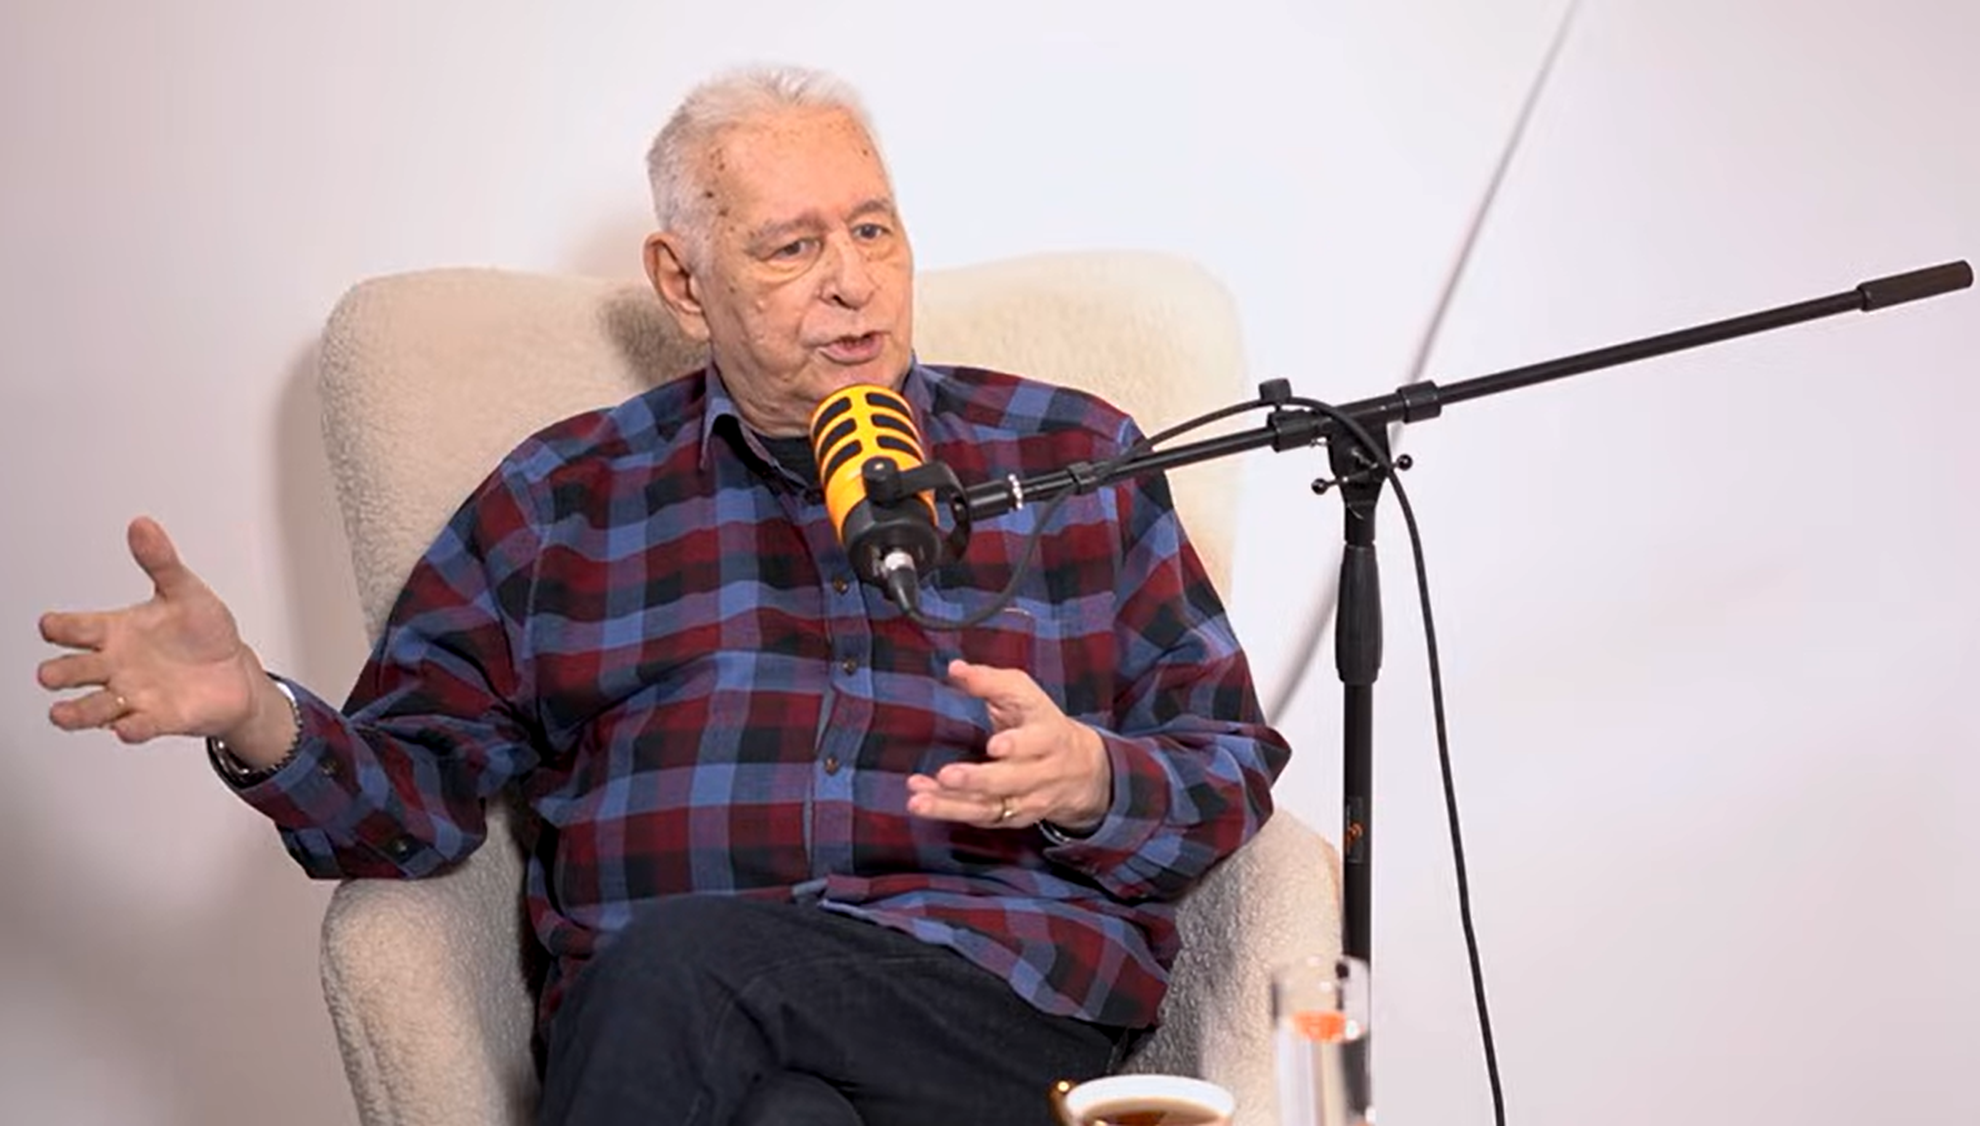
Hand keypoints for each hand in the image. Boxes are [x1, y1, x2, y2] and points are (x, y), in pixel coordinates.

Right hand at [37, 517, 285, 759]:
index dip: (62, 627)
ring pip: (94, 706)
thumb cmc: (203, 633)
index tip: (51, 625)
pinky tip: (126, 728)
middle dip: (61, 672)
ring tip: (61, 713)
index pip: (77, 628)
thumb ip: (161, 562)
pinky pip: (139, 727)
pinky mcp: (157, 719)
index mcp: (116, 631)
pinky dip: (132, 728)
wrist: (236, 672)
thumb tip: (142, 525)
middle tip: (50, 674)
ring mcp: (133, 695)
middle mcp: (116, 665)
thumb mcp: (185, 592)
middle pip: (75, 669)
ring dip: (77, 712)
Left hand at [905, 659, 1112, 831]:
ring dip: (952, 805)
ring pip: (991, 807)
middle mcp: (1042, 772)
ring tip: (918, 801)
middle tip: (946, 775)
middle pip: (1011, 780)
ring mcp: (1028, 800)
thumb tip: (955, 668)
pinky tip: (922, 801)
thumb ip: (990, 681)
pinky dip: (949, 811)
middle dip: (978, 780)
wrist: (1082, 771)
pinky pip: (980, 818)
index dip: (1017, 746)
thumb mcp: (1025, 694)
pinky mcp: (1012, 819)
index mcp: (1049, 735)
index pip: (1037, 742)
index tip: (994, 745)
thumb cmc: (1040, 722)